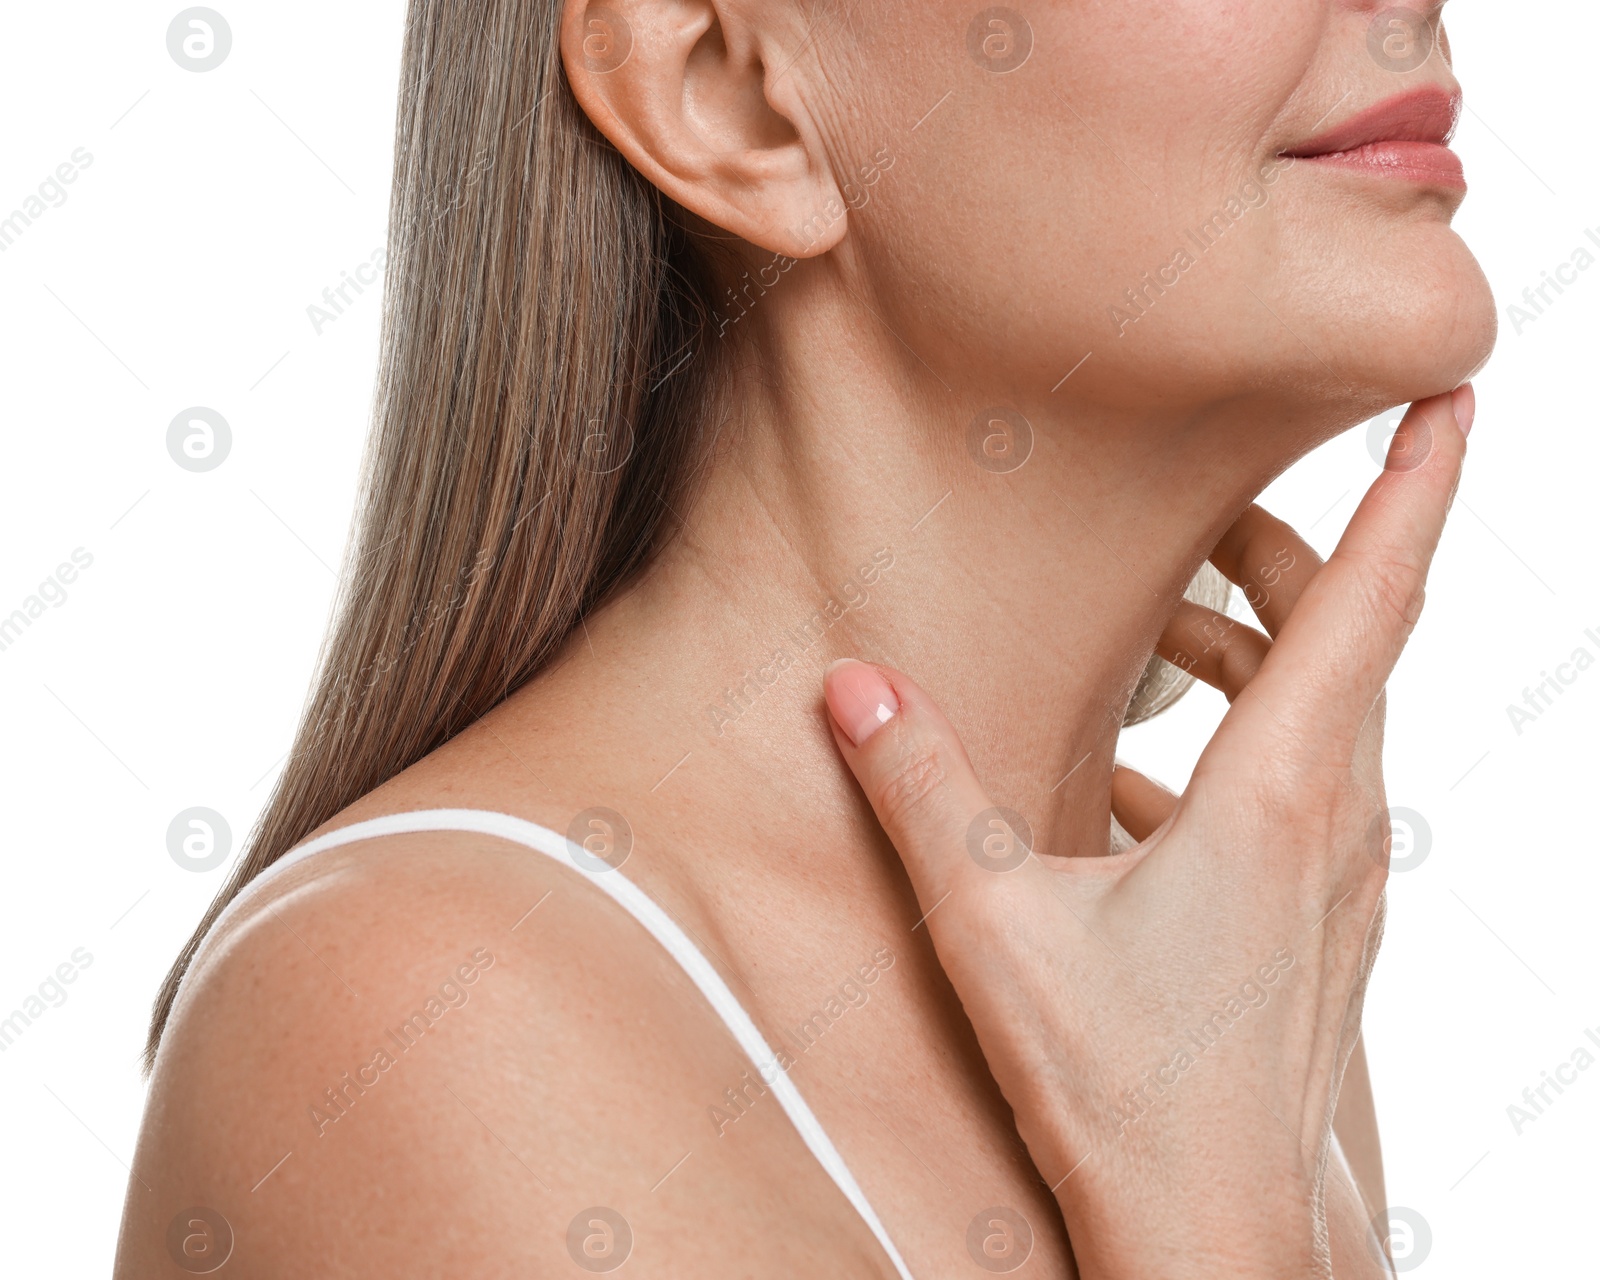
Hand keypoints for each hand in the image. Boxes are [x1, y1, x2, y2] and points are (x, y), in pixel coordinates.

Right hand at [821, 389, 1471, 1277]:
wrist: (1212, 1238)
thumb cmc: (1122, 1089)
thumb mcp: (992, 924)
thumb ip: (920, 788)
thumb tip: (851, 681)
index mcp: (1278, 794)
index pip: (1370, 599)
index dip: (1416, 486)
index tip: (1455, 392)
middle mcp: (1334, 819)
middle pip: (1344, 637)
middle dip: (1282, 555)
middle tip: (1202, 518)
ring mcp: (1341, 877)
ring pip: (1330, 712)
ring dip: (1256, 652)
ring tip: (1156, 646)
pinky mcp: (1323, 923)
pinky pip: (1307, 789)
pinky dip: (1244, 743)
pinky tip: (1142, 783)